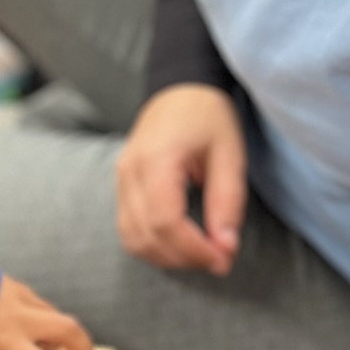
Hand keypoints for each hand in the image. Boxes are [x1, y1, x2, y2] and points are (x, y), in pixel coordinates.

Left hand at [0, 274, 93, 349]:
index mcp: (9, 345)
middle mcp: (20, 318)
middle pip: (69, 330)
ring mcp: (15, 295)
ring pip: (53, 311)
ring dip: (60, 331)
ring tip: (50, 348)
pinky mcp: (6, 281)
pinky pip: (34, 299)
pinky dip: (40, 315)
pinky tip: (25, 327)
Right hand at [116, 83, 246, 275]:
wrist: (181, 89)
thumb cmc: (208, 117)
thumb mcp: (229, 154)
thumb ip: (227, 202)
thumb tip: (225, 248)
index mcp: (156, 160)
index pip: (165, 221)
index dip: (194, 250)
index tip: (223, 260)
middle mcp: (130, 172)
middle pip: (146, 236)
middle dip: (184, 258)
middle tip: (219, 260)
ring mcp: (120, 179)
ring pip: (132, 239)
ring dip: (167, 257)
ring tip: (201, 253)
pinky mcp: (121, 186)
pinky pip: (129, 230)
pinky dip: (154, 246)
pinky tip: (180, 244)